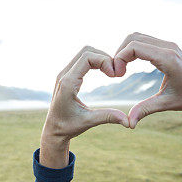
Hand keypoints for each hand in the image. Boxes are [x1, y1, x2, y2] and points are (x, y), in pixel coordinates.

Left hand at [40, 47, 129, 167]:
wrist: (53, 130)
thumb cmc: (68, 127)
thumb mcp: (89, 122)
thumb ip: (108, 117)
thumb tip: (128, 121)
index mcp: (68, 83)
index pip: (87, 57)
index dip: (104, 60)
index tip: (114, 75)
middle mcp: (64, 75)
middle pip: (86, 51)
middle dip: (104, 57)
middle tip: (116, 72)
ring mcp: (64, 74)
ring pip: (84, 53)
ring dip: (100, 58)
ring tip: (111, 72)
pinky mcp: (66, 76)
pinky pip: (81, 60)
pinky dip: (95, 61)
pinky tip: (104, 72)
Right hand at [114, 32, 181, 127]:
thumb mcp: (167, 104)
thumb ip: (146, 109)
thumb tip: (129, 123)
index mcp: (168, 58)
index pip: (134, 47)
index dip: (120, 58)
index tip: (117, 75)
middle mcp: (168, 47)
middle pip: (133, 37)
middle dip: (119, 53)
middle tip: (117, 73)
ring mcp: (168, 44)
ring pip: (138, 36)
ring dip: (125, 50)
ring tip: (121, 69)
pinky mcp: (167, 46)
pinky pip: (145, 40)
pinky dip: (133, 49)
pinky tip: (130, 65)